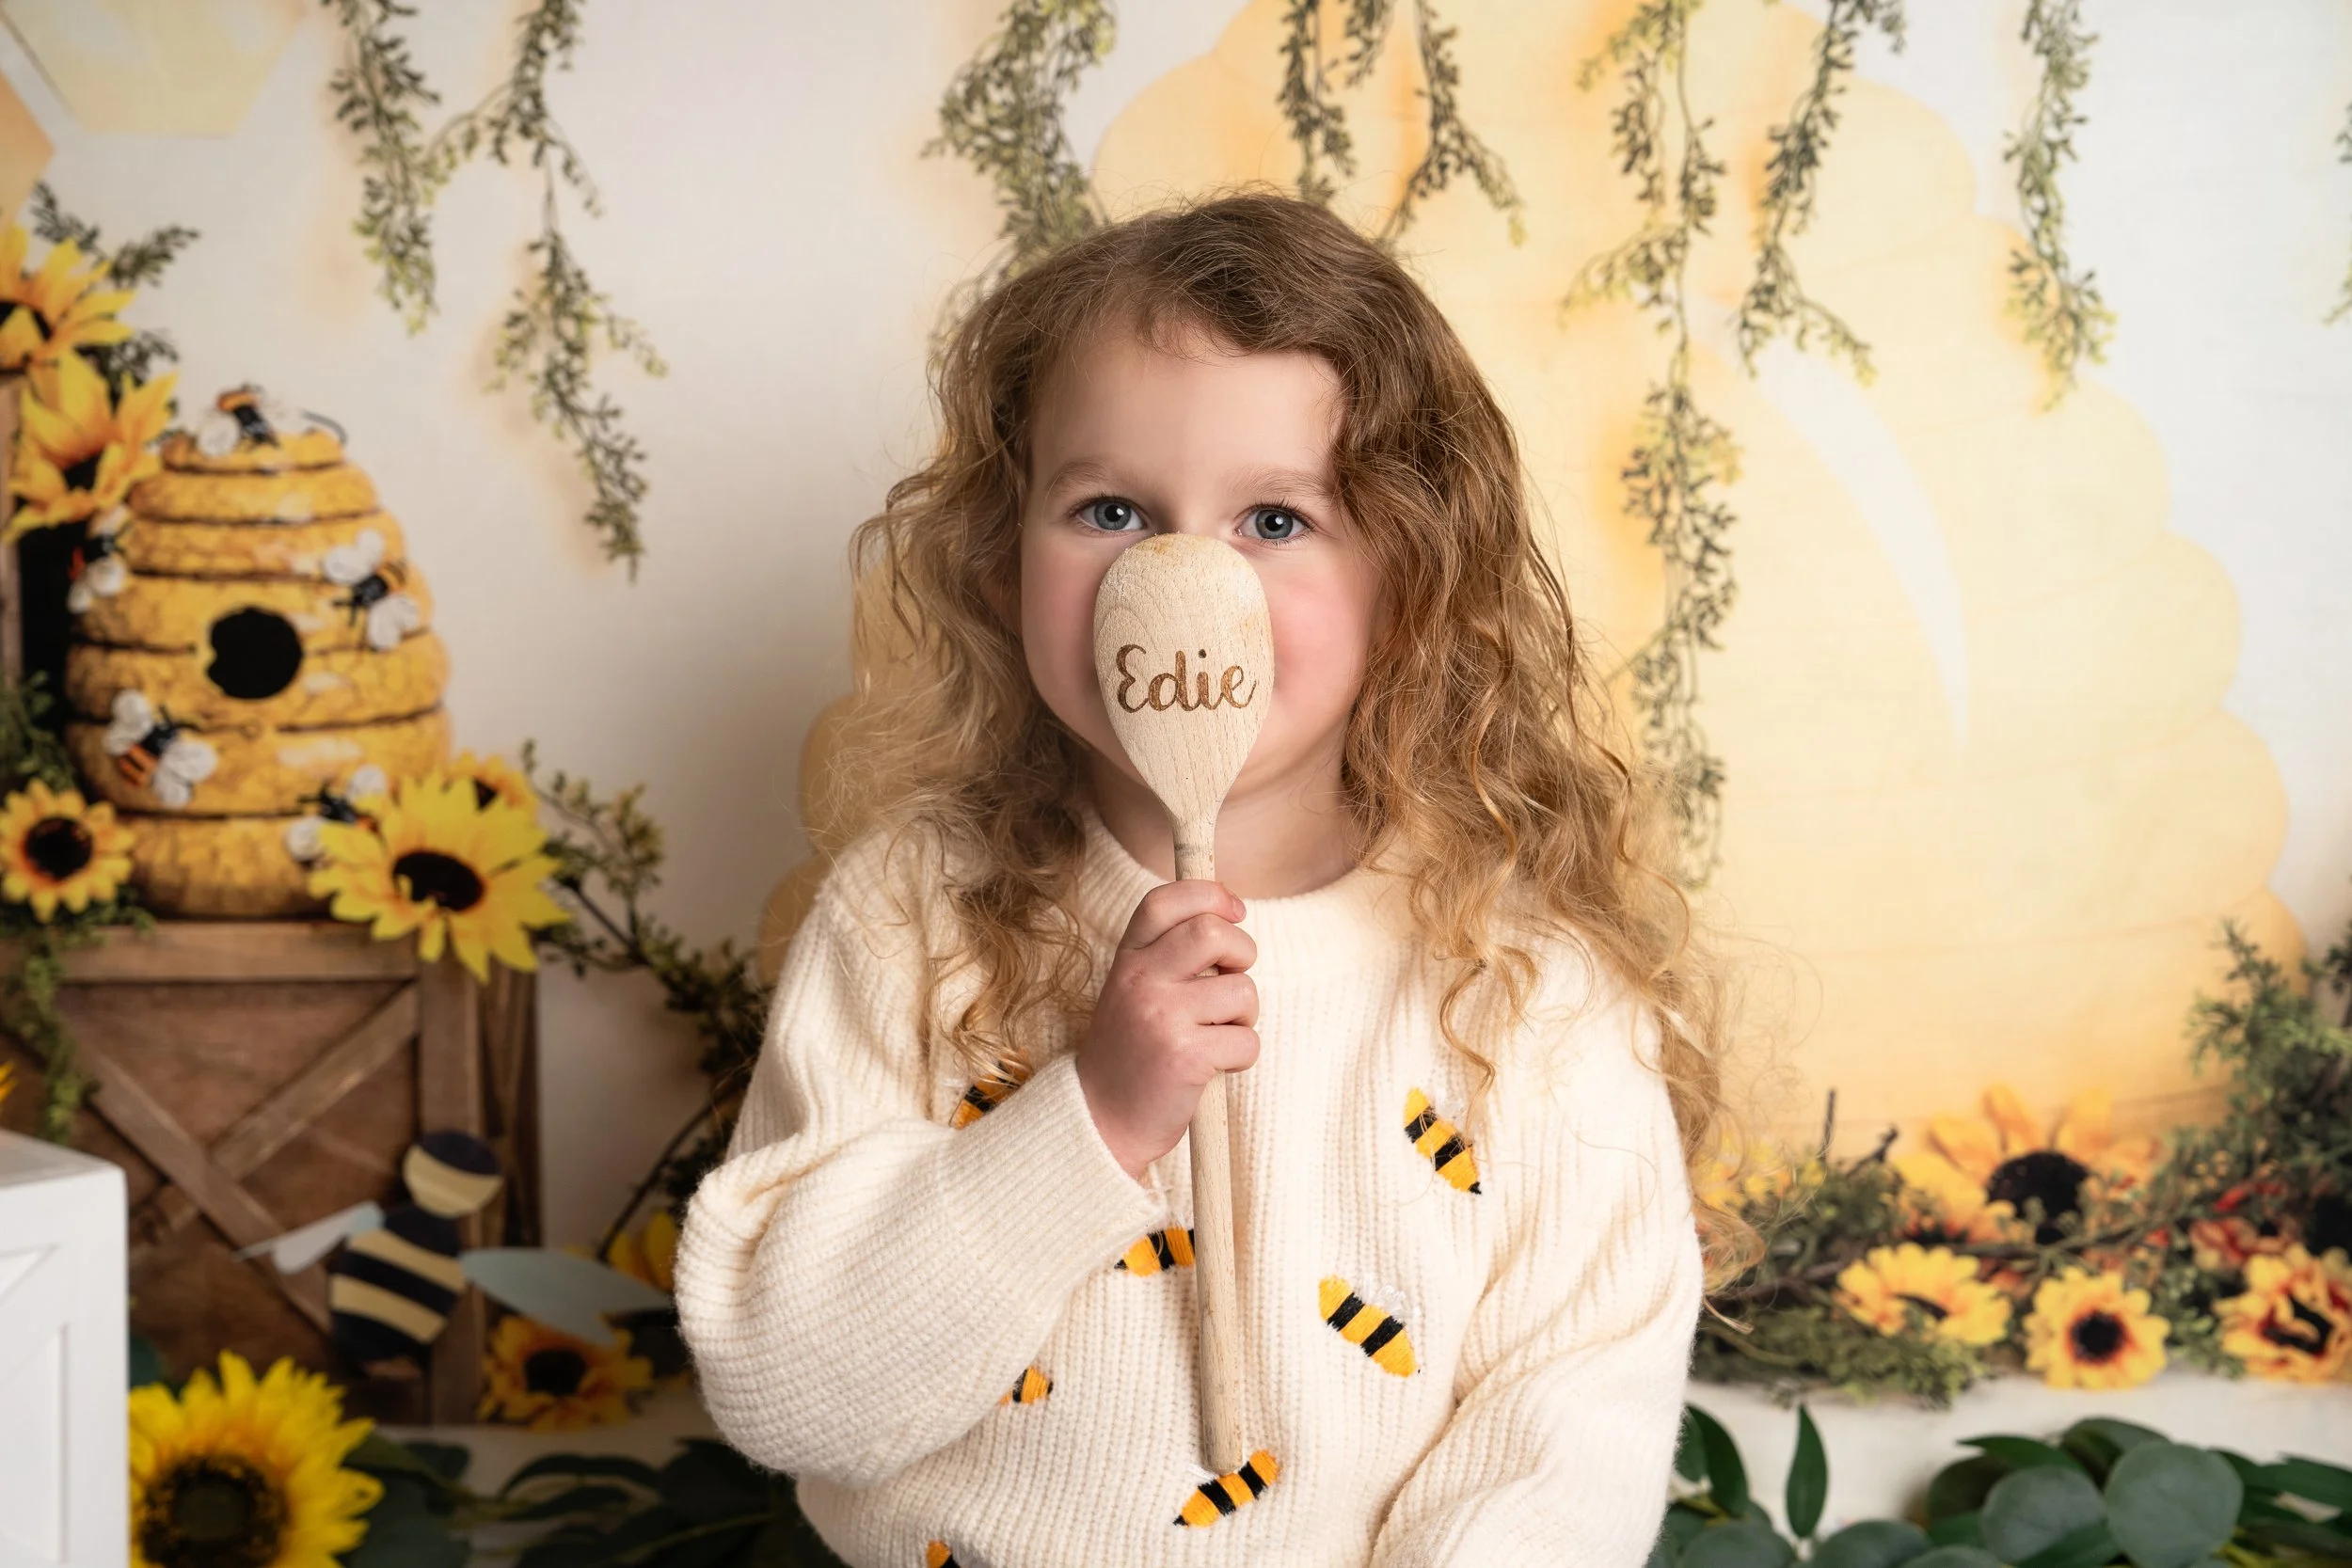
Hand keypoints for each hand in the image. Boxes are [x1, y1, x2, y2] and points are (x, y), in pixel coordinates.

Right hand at [1076, 880, 1258, 1181]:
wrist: (1099, 1121)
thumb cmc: (1131, 1053)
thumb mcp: (1132, 991)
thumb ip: (1167, 954)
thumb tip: (1230, 915)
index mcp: (1127, 960)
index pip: (1165, 901)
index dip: (1209, 894)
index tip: (1235, 911)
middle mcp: (1140, 980)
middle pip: (1213, 933)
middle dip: (1242, 953)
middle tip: (1231, 980)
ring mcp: (1161, 1017)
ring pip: (1242, 990)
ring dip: (1245, 1016)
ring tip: (1217, 1034)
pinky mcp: (1185, 1056)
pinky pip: (1247, 1040)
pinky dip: (1242, 1055)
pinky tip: (1214, 1065)